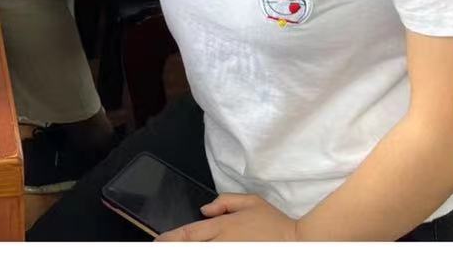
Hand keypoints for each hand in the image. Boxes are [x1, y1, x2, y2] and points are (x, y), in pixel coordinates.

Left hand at [158, 195, 299, 241]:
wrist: (295, 242)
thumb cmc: (274, 222)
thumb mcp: (251, 201)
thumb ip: (225, 202)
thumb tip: (204, 209)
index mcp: (223, 226)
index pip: (190, 234)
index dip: (171, 239)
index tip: (158, 242)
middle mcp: (222, 243)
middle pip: (191, 249)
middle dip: (174, 248)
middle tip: (159, 249)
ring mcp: (228, 254)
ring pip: (200, 256)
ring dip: (188, 254)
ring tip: (173, 252)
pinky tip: (195, 255)